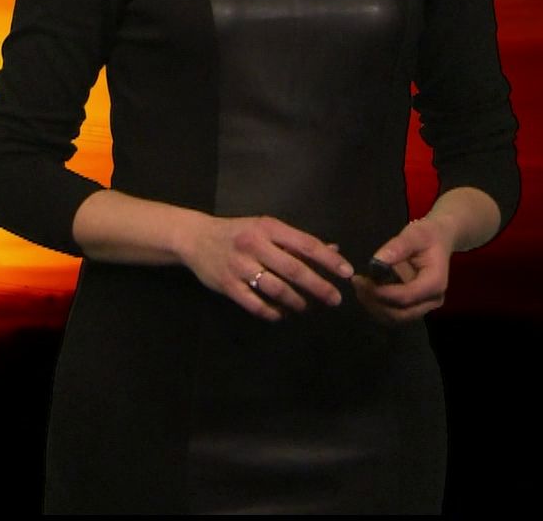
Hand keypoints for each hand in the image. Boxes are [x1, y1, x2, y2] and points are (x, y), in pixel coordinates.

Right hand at [180, 214, 354, 321]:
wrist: (195, 237)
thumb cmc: (237, 233)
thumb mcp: (266, 229)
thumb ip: (297, 242)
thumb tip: (333, 250)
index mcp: (267, 227)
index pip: (305, 244)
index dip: (328, 260)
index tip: (346, 273)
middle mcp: (254, 245)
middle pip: (294, 269)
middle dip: (319, 286)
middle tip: (335, 299)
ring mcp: (239, 266)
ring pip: (276, 289)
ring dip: (296, 301)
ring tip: (306, 307)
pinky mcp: (227, 285)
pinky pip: (255, 304)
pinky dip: (272, 312)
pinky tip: (280, 313)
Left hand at [352, 216, 451, 324]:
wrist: (440, 241)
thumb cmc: (428, 236)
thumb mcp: (415, 234)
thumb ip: (398, 247)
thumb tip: (377, 261)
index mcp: (435, 283)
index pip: (406, 296)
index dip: (382, 292)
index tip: (361, 281)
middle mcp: (432, 300)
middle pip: (400, 313)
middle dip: (375, 302)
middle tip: (357, 284)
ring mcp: (424, 306)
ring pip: (396, 318)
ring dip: (374, 306)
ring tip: (359, 287)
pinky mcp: (415, 306)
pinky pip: (395, 314)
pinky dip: (378, 306)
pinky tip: (366, 291)